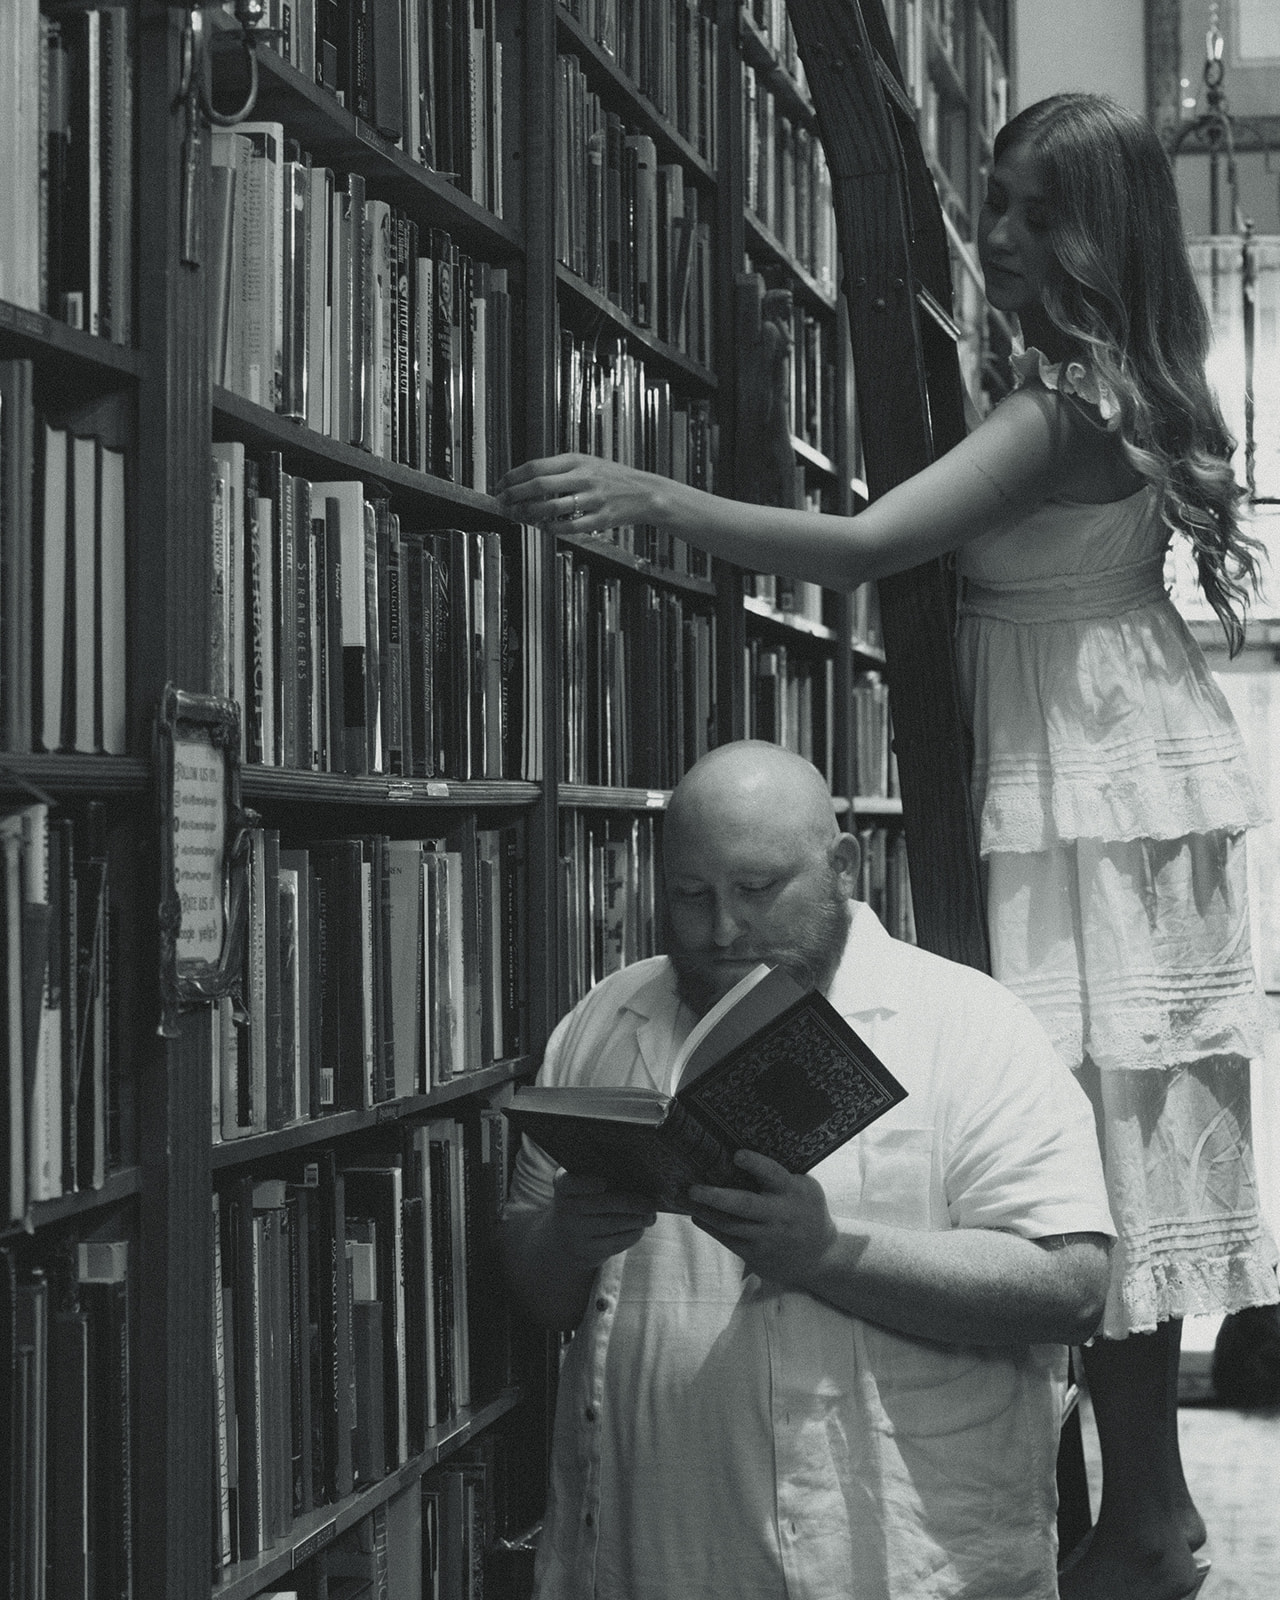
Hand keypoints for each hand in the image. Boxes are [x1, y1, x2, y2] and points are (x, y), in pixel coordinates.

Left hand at [495, 453, 667, 533]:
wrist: (646, 492)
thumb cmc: (611, 478)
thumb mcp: (586, 463)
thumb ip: (559, 469)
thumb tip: (524, 480)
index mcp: (576, 460)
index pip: (535, 466)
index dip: (512, 477)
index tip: (499, 486)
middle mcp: (583, 476)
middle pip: (539, 485)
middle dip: (514, 496)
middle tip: (502, 504)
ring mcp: (592, 498)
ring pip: (551, 507)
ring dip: (529, 513)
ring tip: (519, 517)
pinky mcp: (601, 518)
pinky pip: (570, 526)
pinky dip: (552, 528)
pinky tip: (544, 527)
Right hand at [551, 1170, 657, 1267]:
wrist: (565, 1235)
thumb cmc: (585, 1198)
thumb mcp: (582, 1184)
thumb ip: (601, 1174)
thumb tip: (639, 1177)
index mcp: (564, 1186)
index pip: (570, 1183)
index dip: (586, 1184)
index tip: (604, 1183)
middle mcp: (564, 1210)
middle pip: (600, 1205)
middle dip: (630, 1204)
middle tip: (652, 1204)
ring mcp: (574, 1233)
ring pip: (611, 1225)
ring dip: (636, 1220)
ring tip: (651, 1216)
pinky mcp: (586, 1252)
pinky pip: (614, 1243)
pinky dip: (631, 1235)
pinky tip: (641, 1228)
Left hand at [687, 1150, 836, 1289]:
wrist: (820, 1256)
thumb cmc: (807, 1211)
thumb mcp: (805, 1188)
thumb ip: (781, 1175)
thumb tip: (742, 1153)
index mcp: (793, 1192)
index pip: (774, 1175)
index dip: (756, 1165)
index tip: (737, 1154)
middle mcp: (779, 1215)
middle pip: (745, 1205)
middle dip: (716, 1196)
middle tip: (693, 1188)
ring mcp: (767, 1237)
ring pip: (731, 1225)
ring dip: (706, 1212)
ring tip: (686, 1199)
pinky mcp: (757, 1255)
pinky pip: (729, 1240)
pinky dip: (711, 1227)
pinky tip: (698, 1215)